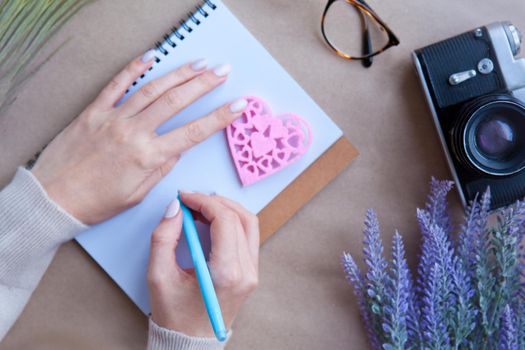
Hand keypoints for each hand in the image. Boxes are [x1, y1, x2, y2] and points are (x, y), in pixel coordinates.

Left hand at [31, 55, 245, 223]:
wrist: (54, 199)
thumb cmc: (96, 202)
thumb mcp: (137, 194)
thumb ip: (161, 168)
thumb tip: (178, 147)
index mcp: (148, 157)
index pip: (193, 132)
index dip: (219, 117)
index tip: (238, 106)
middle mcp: (134, 132)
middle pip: (176, 101)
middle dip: (204, 84)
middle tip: (222, 71)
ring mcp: (113, 118)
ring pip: (152, 89)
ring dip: (179, 74)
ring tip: (198, 64)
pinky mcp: (94, 111)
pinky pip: (117, 84)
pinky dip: (135, 69)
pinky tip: (151, 57)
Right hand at [147, 192, 258, 336]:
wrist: (191, 342)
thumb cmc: (174, 315)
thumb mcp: (158, 276)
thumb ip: (163, 237)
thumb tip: (176, 208)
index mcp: (226, 273)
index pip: (225, 221)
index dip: (204, 201)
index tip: (185, 197)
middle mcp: (246, 272)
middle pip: (240, 218)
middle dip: (214, 202)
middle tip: (191, 200)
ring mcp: (252, 272)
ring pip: (249, 224)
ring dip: (226, 209)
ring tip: (201, 208)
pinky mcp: (251, 272)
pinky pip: (248, 236)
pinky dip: (231, 222)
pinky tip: (211, 221)